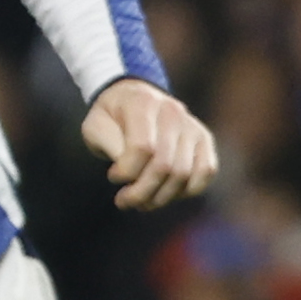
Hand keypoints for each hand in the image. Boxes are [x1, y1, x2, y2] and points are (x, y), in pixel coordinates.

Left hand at [83, 79, 217, 210]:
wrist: (132, 98)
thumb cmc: (111, 118)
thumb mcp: (95, 126)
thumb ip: (108, 145)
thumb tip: (128, 170)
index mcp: (142, 103)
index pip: (142, 148)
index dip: (126, 172)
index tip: (113, 177)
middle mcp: (172, 111)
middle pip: (164, 166)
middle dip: (141, 193)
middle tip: (124, 201)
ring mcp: (191, 125)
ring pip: (183, 174)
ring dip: (160, 197)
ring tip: (141, 201)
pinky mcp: (203, 139)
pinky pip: (205, 172)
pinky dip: (186, 191)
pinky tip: (164, 193)